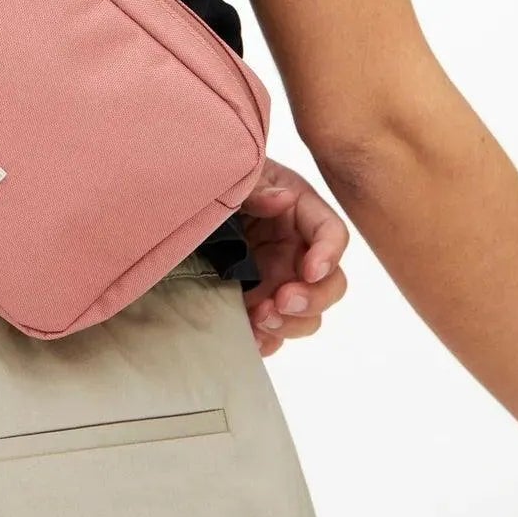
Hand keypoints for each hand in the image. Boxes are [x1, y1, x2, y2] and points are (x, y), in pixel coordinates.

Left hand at [239, 157, 349, 356]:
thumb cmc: (222, 180)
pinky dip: (267, 339)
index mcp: (300, 213)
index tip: (311, 270)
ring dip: (290, 324)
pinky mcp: (259, 301)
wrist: (186, 198)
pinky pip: (274, 332)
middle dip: (312, 299)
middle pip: (330, 284)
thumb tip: (281, 199)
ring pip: (307, 315)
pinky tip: (250, 336)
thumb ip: (257, 188)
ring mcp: (279, 279)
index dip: (329, 254)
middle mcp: (297, 250)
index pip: (331, 233)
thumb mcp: (240, 176)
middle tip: (282, 301)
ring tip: (259, 318)